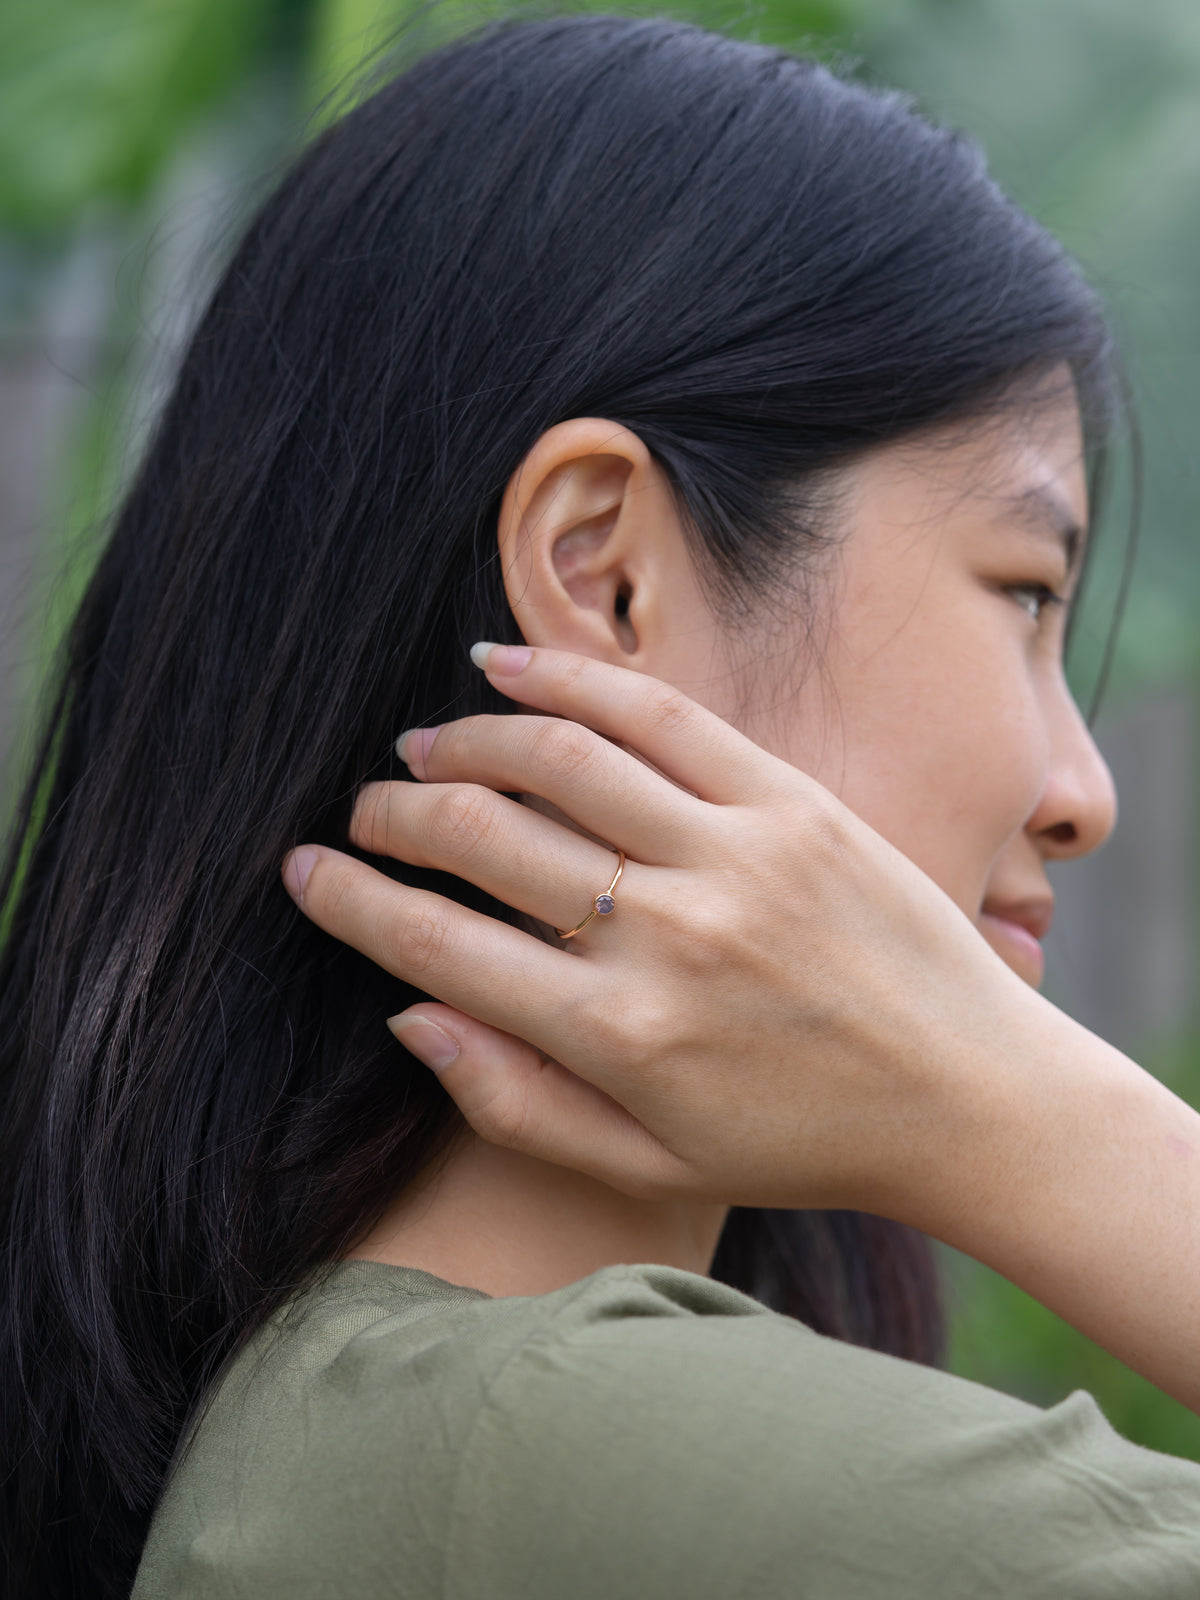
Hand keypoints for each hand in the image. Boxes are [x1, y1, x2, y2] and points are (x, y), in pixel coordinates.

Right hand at [281, 644, 1040, 1224]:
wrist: (971, 1099)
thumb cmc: (804, 1140)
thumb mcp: (650, 1161)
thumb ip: (515, 1099)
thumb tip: (405, 1012)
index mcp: (616, 1035)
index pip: (434, 942)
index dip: (348, 899)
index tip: (304, 871)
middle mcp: (663, 935)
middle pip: (478, 836)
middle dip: (394, 812)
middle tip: (368, 809)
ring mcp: (732, 855)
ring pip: (556, 757)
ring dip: (465, 738)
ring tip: (426, 741)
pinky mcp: (791, 802)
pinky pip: (659, 714)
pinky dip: (569, 679)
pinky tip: (508, 667)